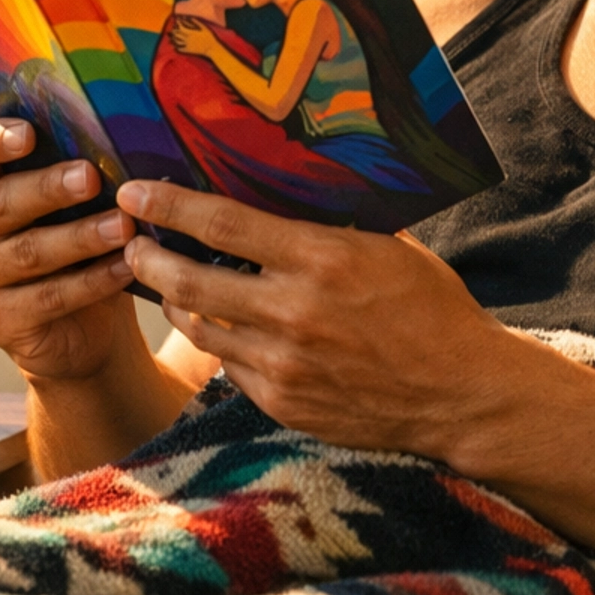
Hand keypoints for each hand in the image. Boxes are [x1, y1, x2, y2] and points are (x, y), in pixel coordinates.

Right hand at [0, 120, 139, 383]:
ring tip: (124, 226)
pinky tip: (127, 267)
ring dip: (80, 237)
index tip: (28, 133)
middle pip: (1, 203)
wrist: (85, 329)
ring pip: (27, 252)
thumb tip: (116, 142)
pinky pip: (48, 296)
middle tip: (91, 177)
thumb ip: (79, 175)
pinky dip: (92, 281)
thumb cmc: (81, 249)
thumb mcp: (77, 209)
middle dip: (48, 188)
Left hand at [116, 177, 512, 457]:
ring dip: (177, 301)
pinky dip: (221, 340)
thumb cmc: (434, 310)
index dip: (169, 205)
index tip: (136, 191)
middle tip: (131, 240)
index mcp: (322, 260)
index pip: (222, 225)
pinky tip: (222, 325)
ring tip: (168, 281)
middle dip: (148, 256)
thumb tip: (287, 192)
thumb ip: (333, 226)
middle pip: (190, 279)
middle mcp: (293, 313)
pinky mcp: (283, 403)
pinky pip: (230, 365)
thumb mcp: (391, 248)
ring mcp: (284, 365)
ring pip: (201, 326)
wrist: (462, 395)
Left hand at [169, 16, 219, 57]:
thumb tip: (191, 18)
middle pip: (177, 34)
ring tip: (172, 37)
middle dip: (174, 31)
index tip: (177, 21)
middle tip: (173, 29)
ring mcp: (187, 45)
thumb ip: (197, 22)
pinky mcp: (189, 50)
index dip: (178, 24)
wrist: (211, 48)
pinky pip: (180, 49)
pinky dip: (177, 48)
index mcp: (191, 33)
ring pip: (177, 42)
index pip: (181, 27)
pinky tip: (175, 47)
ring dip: (174, 39)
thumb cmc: (209, 37)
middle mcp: (187, 39)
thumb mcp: (204, 28)